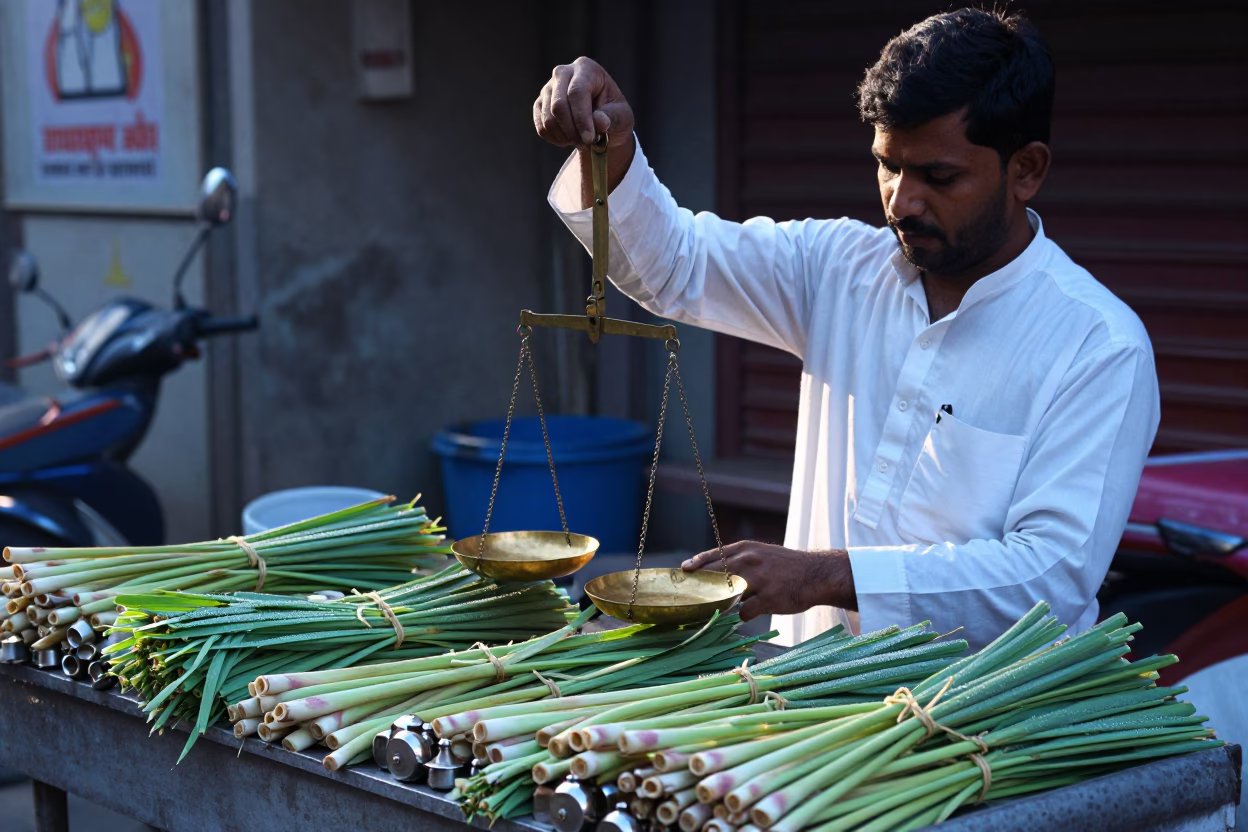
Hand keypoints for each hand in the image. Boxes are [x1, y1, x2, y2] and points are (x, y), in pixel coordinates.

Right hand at [533, 57, 633, 147]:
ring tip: (581, 142)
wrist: (601, 121)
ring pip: (548, 118)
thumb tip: (599, 122)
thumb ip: (613, 117)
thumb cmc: (614, 114)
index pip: (577, 92)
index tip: (590, 138)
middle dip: (572, 130)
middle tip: (586, 144)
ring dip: (565, 137)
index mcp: (586, 68)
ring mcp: (548, 88)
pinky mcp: (540, 104)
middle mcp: (563, 73)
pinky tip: (569, 140)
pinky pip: (542, 127)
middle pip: (558, 105)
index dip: (582, 118)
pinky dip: (556, 139)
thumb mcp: (622, 116)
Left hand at [682, 542, 855, 621]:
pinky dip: (745, 615)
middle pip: (715, 575)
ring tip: (731, 605)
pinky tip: (754, 611)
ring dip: (726, 603)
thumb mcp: (762, 554)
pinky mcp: (767, 599)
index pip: (714, 555)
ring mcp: (758, 580)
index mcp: (746, 549)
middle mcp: (749, 561)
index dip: (697, 563)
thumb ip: (740, 561)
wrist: (817, 574)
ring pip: (728, 596)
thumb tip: (717, 575)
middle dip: (703, 587)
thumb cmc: (787, 566)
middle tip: (694, 596)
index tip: (683, 570)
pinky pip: (744, 612)